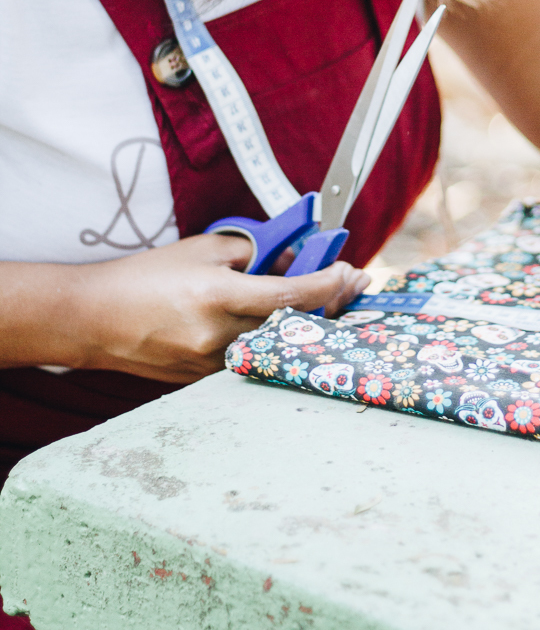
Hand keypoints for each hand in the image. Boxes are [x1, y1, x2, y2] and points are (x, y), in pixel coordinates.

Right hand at [67, 234, 368, 382]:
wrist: (95, 318)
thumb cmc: (147, 276)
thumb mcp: (202, 249)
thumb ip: (251, 253)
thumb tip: (292, 258)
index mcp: (217, 295)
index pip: (289, 296)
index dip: (327, 284)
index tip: (348, 271)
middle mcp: (218, 335)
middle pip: (292, 327)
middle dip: (330, 304)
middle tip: (354, 284)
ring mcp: (210, 364)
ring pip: (275, 347)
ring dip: (305, 324)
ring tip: (329, 300)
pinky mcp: (203, 380)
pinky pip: (251, 358)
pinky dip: (273, 340)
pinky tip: (287, 323)